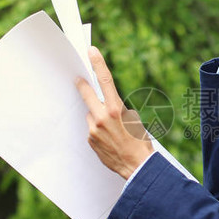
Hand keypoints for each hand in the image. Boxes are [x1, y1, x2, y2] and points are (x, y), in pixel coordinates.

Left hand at [76, 46, 153, 178]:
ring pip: (91, 114)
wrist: (137, 167)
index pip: (105, 80)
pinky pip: (92, 129)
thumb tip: (108, 104)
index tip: (91, 52)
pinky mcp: (90, 140)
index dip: (97, 64)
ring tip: (112, 130)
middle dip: (82, 85)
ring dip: (97, 117)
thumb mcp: (134, 120)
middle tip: (78, 79)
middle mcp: (102, 117)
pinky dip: (98, 130)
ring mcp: (93, 129)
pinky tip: (109, 139)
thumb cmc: (140, 142)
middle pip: (87, 94)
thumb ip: (119, 108)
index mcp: (116, 109)